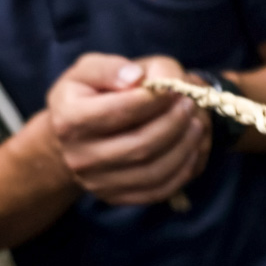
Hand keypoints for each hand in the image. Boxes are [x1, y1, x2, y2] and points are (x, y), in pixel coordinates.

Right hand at [46, 53, 210, 204]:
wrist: (72, 139)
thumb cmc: (87, 96)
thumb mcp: (89, 70)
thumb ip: (111, 68)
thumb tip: (137, 77)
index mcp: (69, 120)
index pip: (119, 112)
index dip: (153, 99)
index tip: (173, 88)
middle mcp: (80, 157)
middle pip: (140, 145)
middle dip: (173, 123)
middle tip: (190, 104)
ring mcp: (98, 183)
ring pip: (153, 171)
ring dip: (183, 147)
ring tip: (196, 123)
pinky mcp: (116, 198)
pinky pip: (158, 190)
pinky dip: (182, 170)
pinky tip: (192, 148)